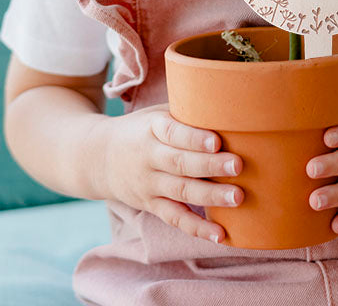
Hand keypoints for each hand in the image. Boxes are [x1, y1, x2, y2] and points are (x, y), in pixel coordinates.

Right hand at [98, 102, 243, 244]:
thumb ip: (185, 112)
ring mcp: (149, 184)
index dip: (194, 138)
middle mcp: (149, 157)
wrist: (99, 157)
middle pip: (180, 163)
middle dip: (211, 165)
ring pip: (181, 192)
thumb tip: (226, 102)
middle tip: (239, 166)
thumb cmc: (142, 129)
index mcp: (152, 128)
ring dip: (210, 197)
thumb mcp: (156, 113)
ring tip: (238, 198)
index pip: (173, 133)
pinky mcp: (151, 205)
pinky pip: (175, 218)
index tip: (217, 140)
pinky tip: (220, 234)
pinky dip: (197, 228)